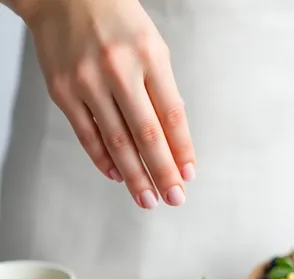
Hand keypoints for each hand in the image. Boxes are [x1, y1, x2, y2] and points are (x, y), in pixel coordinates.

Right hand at [23, 0, 194, 207]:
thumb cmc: (115, 21)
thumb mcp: (151, 46)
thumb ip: (162, 90)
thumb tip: (172, 140)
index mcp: (149, 55)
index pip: (172, 115)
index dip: (182, 149)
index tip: (188, 174)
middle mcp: (118, 69)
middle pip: (146, 134)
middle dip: (162, 172)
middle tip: (173, 197)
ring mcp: (87, 82)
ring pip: (116, 142)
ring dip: (134, 176)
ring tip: (147, 198)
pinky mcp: (63, 92)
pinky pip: (87, 136)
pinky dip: (103, 160)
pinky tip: (117, 176)